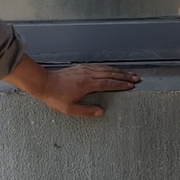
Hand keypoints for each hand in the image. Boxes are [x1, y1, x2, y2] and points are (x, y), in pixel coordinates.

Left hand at [4, 56, 139, 117]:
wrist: (44, 83)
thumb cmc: (55, 97)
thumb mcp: (69, 109)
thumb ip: (86, 111)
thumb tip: (101, 112)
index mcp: (88, 84)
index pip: (109, 83)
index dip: (121, 84)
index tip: (131, 85)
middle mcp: (89, 74)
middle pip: (111, 74)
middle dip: (125, 76)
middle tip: (136, 78)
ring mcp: (86, 69)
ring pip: (107, 69)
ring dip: (119, 71)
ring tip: (129, 73)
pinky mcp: (82, 67)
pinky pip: (100, 66)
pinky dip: (109, 68)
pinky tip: (113, 69)